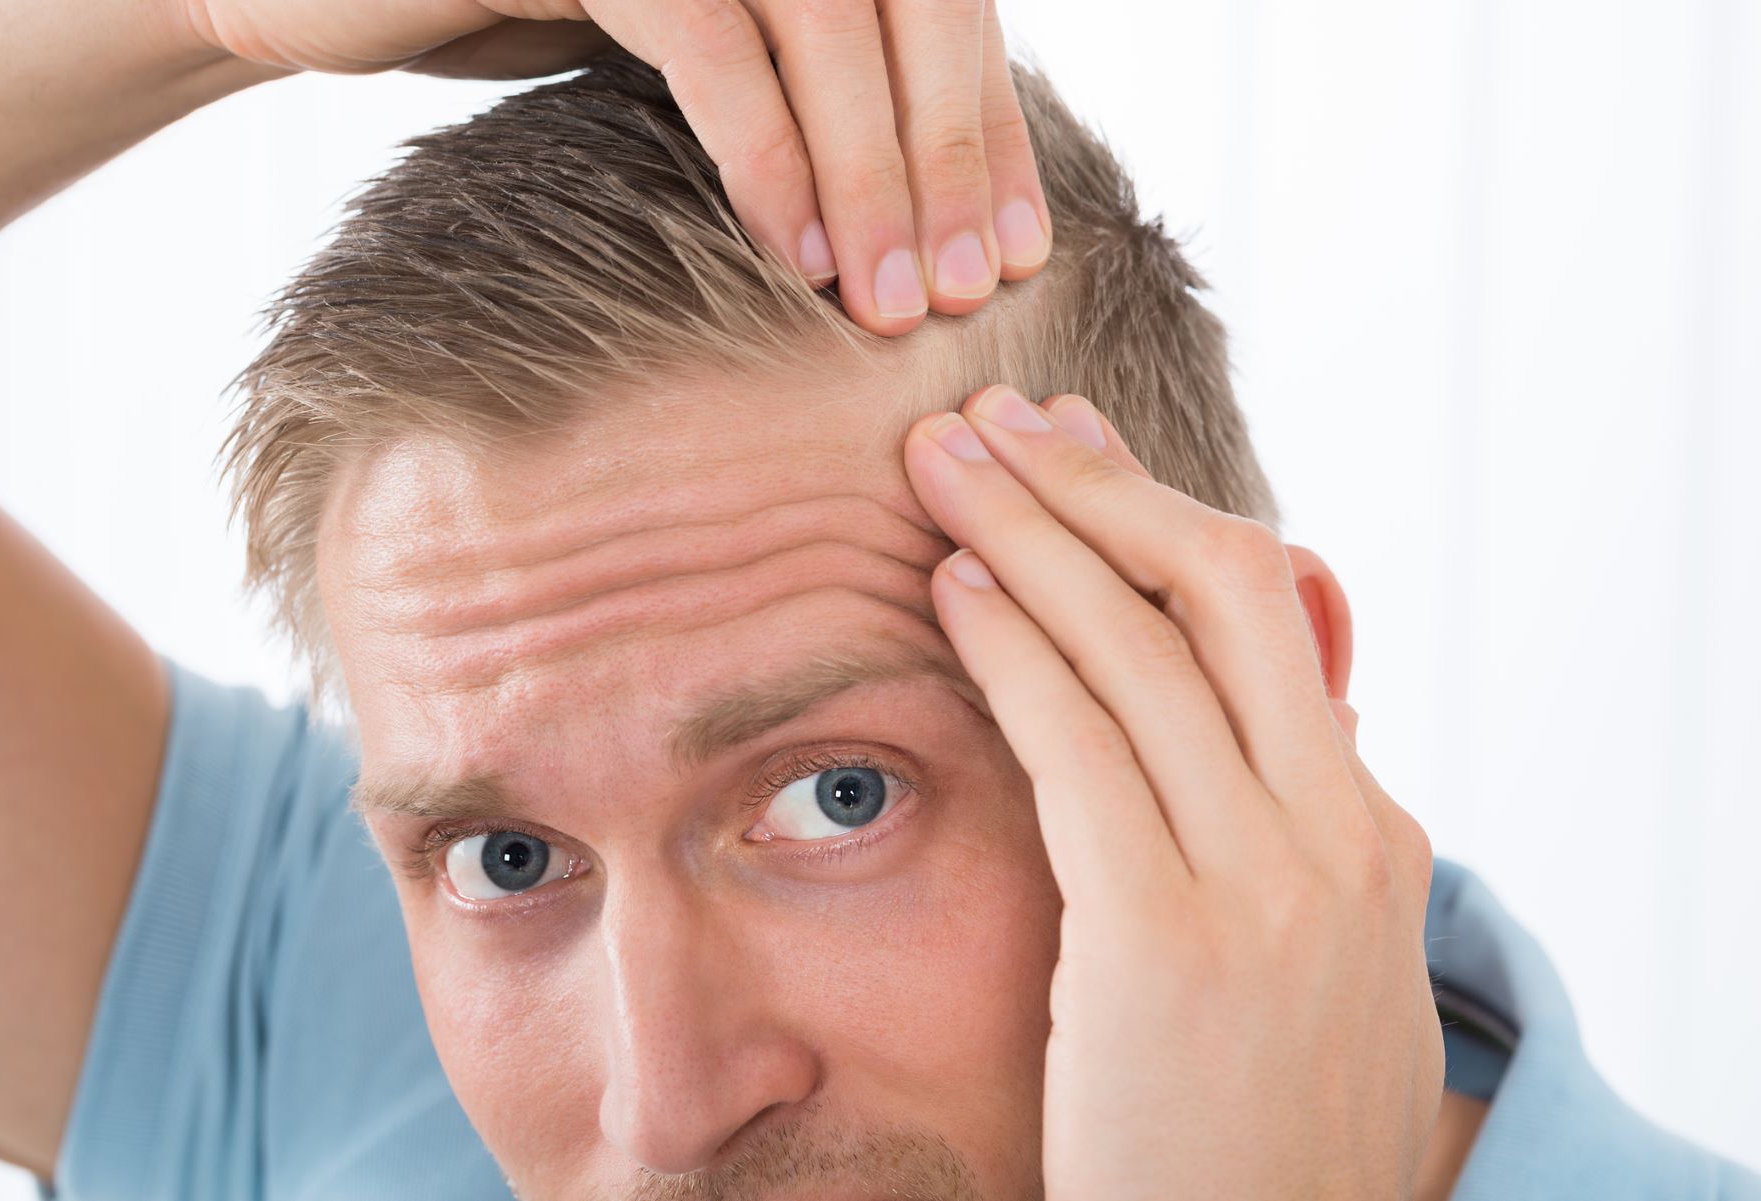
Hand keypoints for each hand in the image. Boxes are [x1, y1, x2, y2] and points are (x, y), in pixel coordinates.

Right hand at [180, 0, 1051, 332]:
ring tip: (896, 302)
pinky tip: (798, 255)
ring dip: (874, 167)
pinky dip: (767, 150)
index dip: (992, 133)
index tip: (1022, 256)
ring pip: (826, 21)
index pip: (941, 12)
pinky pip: (709, 39)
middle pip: (912, 6)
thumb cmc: (542, 27)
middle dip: (950, 157)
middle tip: (970, 293)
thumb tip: (937, 202)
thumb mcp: (706, 53)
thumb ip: (809, 82)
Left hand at [903, 387, 1443, 1198]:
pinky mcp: (1165, 935)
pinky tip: (949, 584)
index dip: (1160, 512)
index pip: (1271, 614)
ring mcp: (1263, 880)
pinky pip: (1078, 741)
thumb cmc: (1262, 1125)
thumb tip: (1245, 713)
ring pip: (1142, 642)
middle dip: (1099, 483)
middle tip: (998, 416)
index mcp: (1373, 828)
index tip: (1076, 451)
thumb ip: (1289, 829)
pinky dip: (1010, 644)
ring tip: (944, 461)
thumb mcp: (1319, 966)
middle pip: (1220, 586)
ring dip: (1030, 531)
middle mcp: (1336, 831)